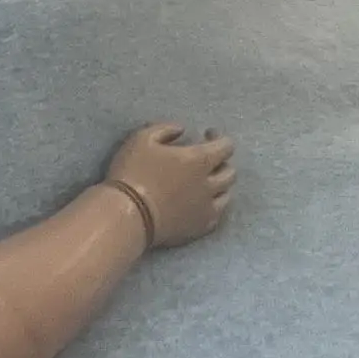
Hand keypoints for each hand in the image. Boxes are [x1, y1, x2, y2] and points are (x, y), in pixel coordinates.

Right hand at [104, 124, 235, 248]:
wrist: (128, 215)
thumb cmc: (133, 173)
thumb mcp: (141, 139)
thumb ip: (164, 129)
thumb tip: (181, 130)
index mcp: (198, 160)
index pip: (226, 146)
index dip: (219, 137)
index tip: (207, 134)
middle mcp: (210, 184)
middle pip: (230, 172)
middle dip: (221, 162)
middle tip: (206, 160)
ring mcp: (207, 208)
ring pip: (226, 195)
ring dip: (219, 186)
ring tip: (204, 184)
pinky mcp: (201, 228)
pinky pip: (216, 215)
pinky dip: (211, 206)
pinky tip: (199, 205)